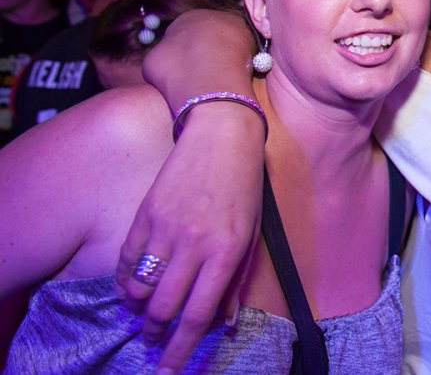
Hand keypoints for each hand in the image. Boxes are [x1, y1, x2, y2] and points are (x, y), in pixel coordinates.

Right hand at [115, 103, 263, 373]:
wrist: (221, 134)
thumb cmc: (244, 186)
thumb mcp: (251, 233)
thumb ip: (235, 279)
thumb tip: (222, 323)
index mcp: (227, 251)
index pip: (199, 315)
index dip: (182, 349)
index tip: (170, 371)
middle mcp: (195, 244)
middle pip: (164, 308)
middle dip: (156, 335)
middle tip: (155, 343)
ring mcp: (166, 229)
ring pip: (139, 289)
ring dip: (138, 311)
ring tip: (144, 316)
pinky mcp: (145, 214)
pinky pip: (126, 261)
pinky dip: (125, 282)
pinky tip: (131, 288)